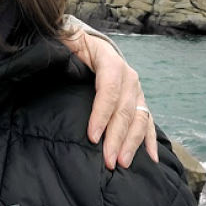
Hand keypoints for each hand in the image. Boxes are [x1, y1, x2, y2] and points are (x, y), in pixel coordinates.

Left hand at [63, 26, 158, 169]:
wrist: (89, 42)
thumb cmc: (73, 45)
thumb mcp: (67, 43)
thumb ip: (61, 52)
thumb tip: (53, 63)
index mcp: (110, 61)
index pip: (108, 90)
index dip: (101, 113)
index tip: (92, 136)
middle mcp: (128, 76)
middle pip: (124, 109)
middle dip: (116, 136)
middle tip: (107, 160)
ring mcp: (136, 90)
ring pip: (138, 118)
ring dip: (132, 142)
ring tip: (122, 162)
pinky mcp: (138, 100)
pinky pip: (147, 121)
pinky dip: (149, 139)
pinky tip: (151, 158)